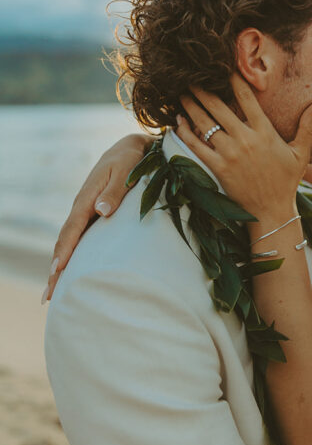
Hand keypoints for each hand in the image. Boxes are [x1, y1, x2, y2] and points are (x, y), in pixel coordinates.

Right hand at [43, 133, 150, 302]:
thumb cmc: (130, 160)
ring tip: (52, 294)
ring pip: (68, 243)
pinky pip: (78, 239)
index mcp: (87, 198)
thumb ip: (115, 191)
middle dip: (55, 270)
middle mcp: (82, 207)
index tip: (58, 270)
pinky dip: (71, 257)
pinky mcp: (92, 216)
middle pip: (64, 242)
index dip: (65, 250)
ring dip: (60, 268)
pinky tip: (69, 274)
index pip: (73, 228)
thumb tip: (101, 211)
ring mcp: (85, 213)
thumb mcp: (125, 171)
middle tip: (48, 296)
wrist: (129, 149)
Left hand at [175, 76, 311, 219]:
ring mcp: (230, 154)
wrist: (272, 211)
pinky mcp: (218, 168)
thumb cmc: (287, 181)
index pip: (246, 97)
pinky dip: (185, 131)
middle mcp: (245, 139)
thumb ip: (308, 125)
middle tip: (191, 77)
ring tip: (182, 94)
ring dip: (191, 106)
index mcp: (265, 132)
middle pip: (218, 106)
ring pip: (204, 123)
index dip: (233, 78)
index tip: (223, 66)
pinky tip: (178, 121)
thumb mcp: (301, 152)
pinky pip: (196, 145)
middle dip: (203, 90)